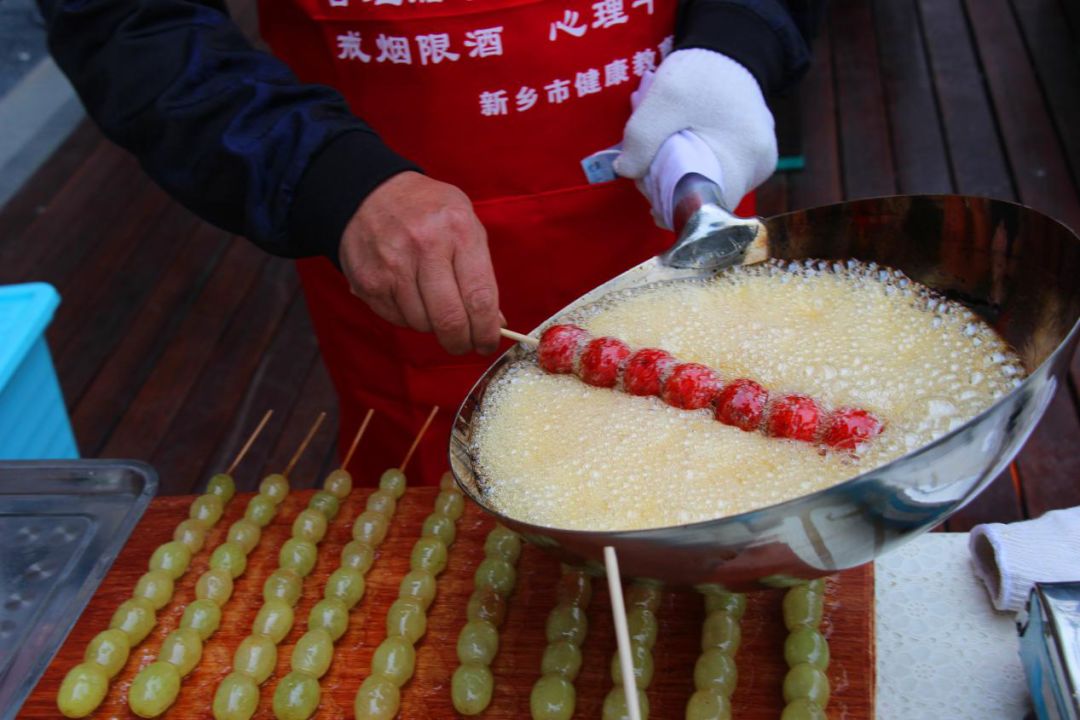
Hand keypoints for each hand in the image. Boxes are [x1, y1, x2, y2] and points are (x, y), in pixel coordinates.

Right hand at [339, 171, 501, 354]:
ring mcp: (393, 265)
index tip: (488, 343)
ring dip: (433, 327)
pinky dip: (409, 317)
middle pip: (449, 320)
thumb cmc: (429, 212)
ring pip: (422, 324)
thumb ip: (482, 274)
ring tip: (433, 304)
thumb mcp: (465, 227)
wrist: (371, 193)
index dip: (487, 331)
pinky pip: (397, 319)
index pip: (479, 298)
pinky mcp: (369, 281)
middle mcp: (425, 246)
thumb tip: (494, 323)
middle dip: (461, 342)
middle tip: (465, 344)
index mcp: (458, 231)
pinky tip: (410, 295)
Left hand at [614, 50, 776, 211]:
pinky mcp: (746, 159)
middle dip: (667, 187)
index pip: (705, 208)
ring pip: (705, 187)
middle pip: (704, 198)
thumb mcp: (664, 97)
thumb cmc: (701, 72)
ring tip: (658, 146)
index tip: (647, 183)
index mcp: (747, 159)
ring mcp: (755, 164)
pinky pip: (711, 174)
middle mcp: (758, 169)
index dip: (671, 203)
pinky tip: (672, 147)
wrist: (729, 48)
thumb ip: (641, 136)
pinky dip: (686, 166)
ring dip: (674, 175)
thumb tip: (626, 172)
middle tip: (643, 161)